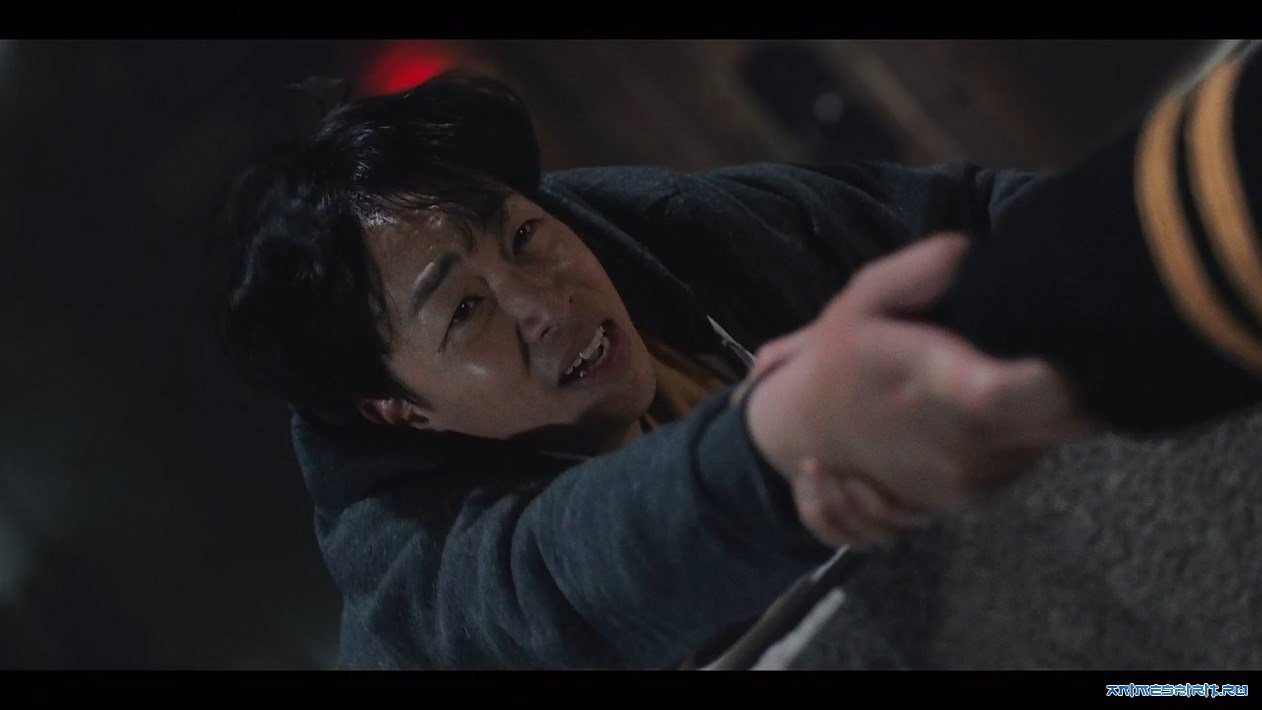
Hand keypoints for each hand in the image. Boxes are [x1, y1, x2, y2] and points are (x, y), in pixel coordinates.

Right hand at [746, 233, 1093, 546]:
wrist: (803, 435)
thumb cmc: (841, 359)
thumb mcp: (864, 298)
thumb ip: (918, 272)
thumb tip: (971, 253)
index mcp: (947, 393)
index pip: (1045, 393)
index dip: (1078, 370)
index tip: (1072, 341)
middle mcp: (968, 449)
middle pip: (1071, 419)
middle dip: (1071, 382)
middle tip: (1041, 345)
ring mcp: (973, 482)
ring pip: (1052, 439)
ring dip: (1041, 409)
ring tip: (995, 376)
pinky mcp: (974, 501)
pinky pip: (1028, 459)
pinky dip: (1020, 433)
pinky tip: (983, 409)